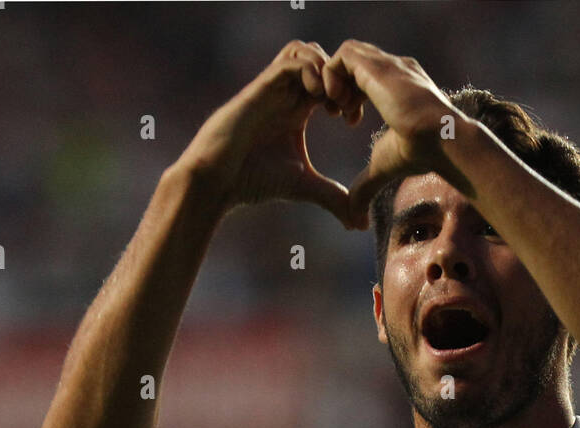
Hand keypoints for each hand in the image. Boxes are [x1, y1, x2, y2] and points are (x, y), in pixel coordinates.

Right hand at [176, 40, 361, 222]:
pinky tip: (318, 98)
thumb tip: (360, 224)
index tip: (353, 121)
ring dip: (327, 69)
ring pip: (307, 52)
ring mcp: (274, 88)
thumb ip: (333, 198)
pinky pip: (291, 60)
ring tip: (333, 100)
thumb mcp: (304, 187)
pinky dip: (311, 70)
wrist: (220, 180)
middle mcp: (287, 94)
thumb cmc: (255, 180)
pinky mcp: (263, 87)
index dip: (349, 95)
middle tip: (347, 107)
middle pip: (323, 61)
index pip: (332, 84)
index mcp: (299, 110)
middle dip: (342, 79)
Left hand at [320, 40, 463, 229]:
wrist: (440, 139)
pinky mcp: (377, 66)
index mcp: (397, 86)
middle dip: (338, 86)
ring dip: (333, 81)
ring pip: (345, 55)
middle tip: (335, 114)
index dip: (349, 96)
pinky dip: (331, 76)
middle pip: (354, 62)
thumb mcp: (384, 167)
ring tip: (336, 109)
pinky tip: (337, 103)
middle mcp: (392, 69)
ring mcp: (386, 64)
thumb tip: (353, 219)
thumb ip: (365, 185)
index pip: (364, 76)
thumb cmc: (421, 154)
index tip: (347, 121)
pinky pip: (341, 56)